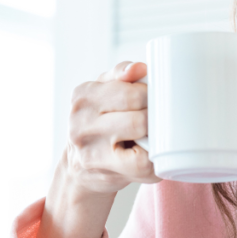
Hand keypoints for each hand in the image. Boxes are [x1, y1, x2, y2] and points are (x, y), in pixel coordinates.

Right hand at [63, 60, 158, 194]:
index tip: (155, 100)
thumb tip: (140, 68)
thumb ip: (122, 73)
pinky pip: (141, 162)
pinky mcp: (102, 169)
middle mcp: (81, 121)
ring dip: (155, 135)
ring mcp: (89, 148)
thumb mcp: (105, 91)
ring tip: (154, 135)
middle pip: (138, 114)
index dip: (151, 96)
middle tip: (158, 119)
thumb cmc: (100, 122)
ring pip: (140, 134)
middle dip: (155, 116)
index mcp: (84, 95)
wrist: (78, 167)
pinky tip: (150, 154)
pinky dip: (153, 159)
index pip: (131, 92)